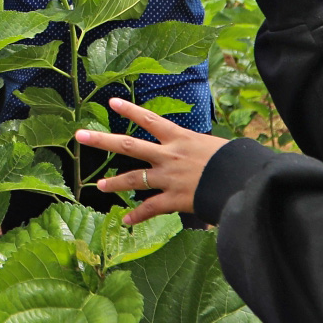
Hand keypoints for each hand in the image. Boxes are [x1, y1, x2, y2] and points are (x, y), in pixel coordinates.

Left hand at [76, 97, 228, 224]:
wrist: (242, 178)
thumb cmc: (235, 160)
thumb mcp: (213, 145)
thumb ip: (198, 147)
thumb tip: (198, 150)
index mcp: (180, 137)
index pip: (150, 120)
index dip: (130, 110)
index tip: (112, 102)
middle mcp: (169, 154)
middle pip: (129, 145)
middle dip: (102, 140)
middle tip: (80, 135)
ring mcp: (169, 177)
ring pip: (134, 178)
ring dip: (115, 183)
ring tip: (100, 186)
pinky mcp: (174, 198)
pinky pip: (150, 208)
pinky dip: (138, 215)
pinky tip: (126, 220)